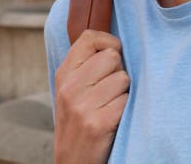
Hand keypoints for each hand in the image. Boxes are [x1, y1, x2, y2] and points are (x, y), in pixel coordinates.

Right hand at [53, 30, 128, 163]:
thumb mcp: (72, 90)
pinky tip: (114, 120)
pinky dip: (125, 111)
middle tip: (109, 91)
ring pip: (123, 79)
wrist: (72, 163)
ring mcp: (82, 106)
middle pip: (112, 57)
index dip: (109, 42)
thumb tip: (114, 44)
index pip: (89, 38)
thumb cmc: (78, 123)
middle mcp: (70, 87)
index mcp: (64, 75)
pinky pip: (126, 101)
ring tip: (110, 106)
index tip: (113, 55)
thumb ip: (85, 65)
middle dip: (117, 72)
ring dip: (123, 93)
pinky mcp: (97, 124)